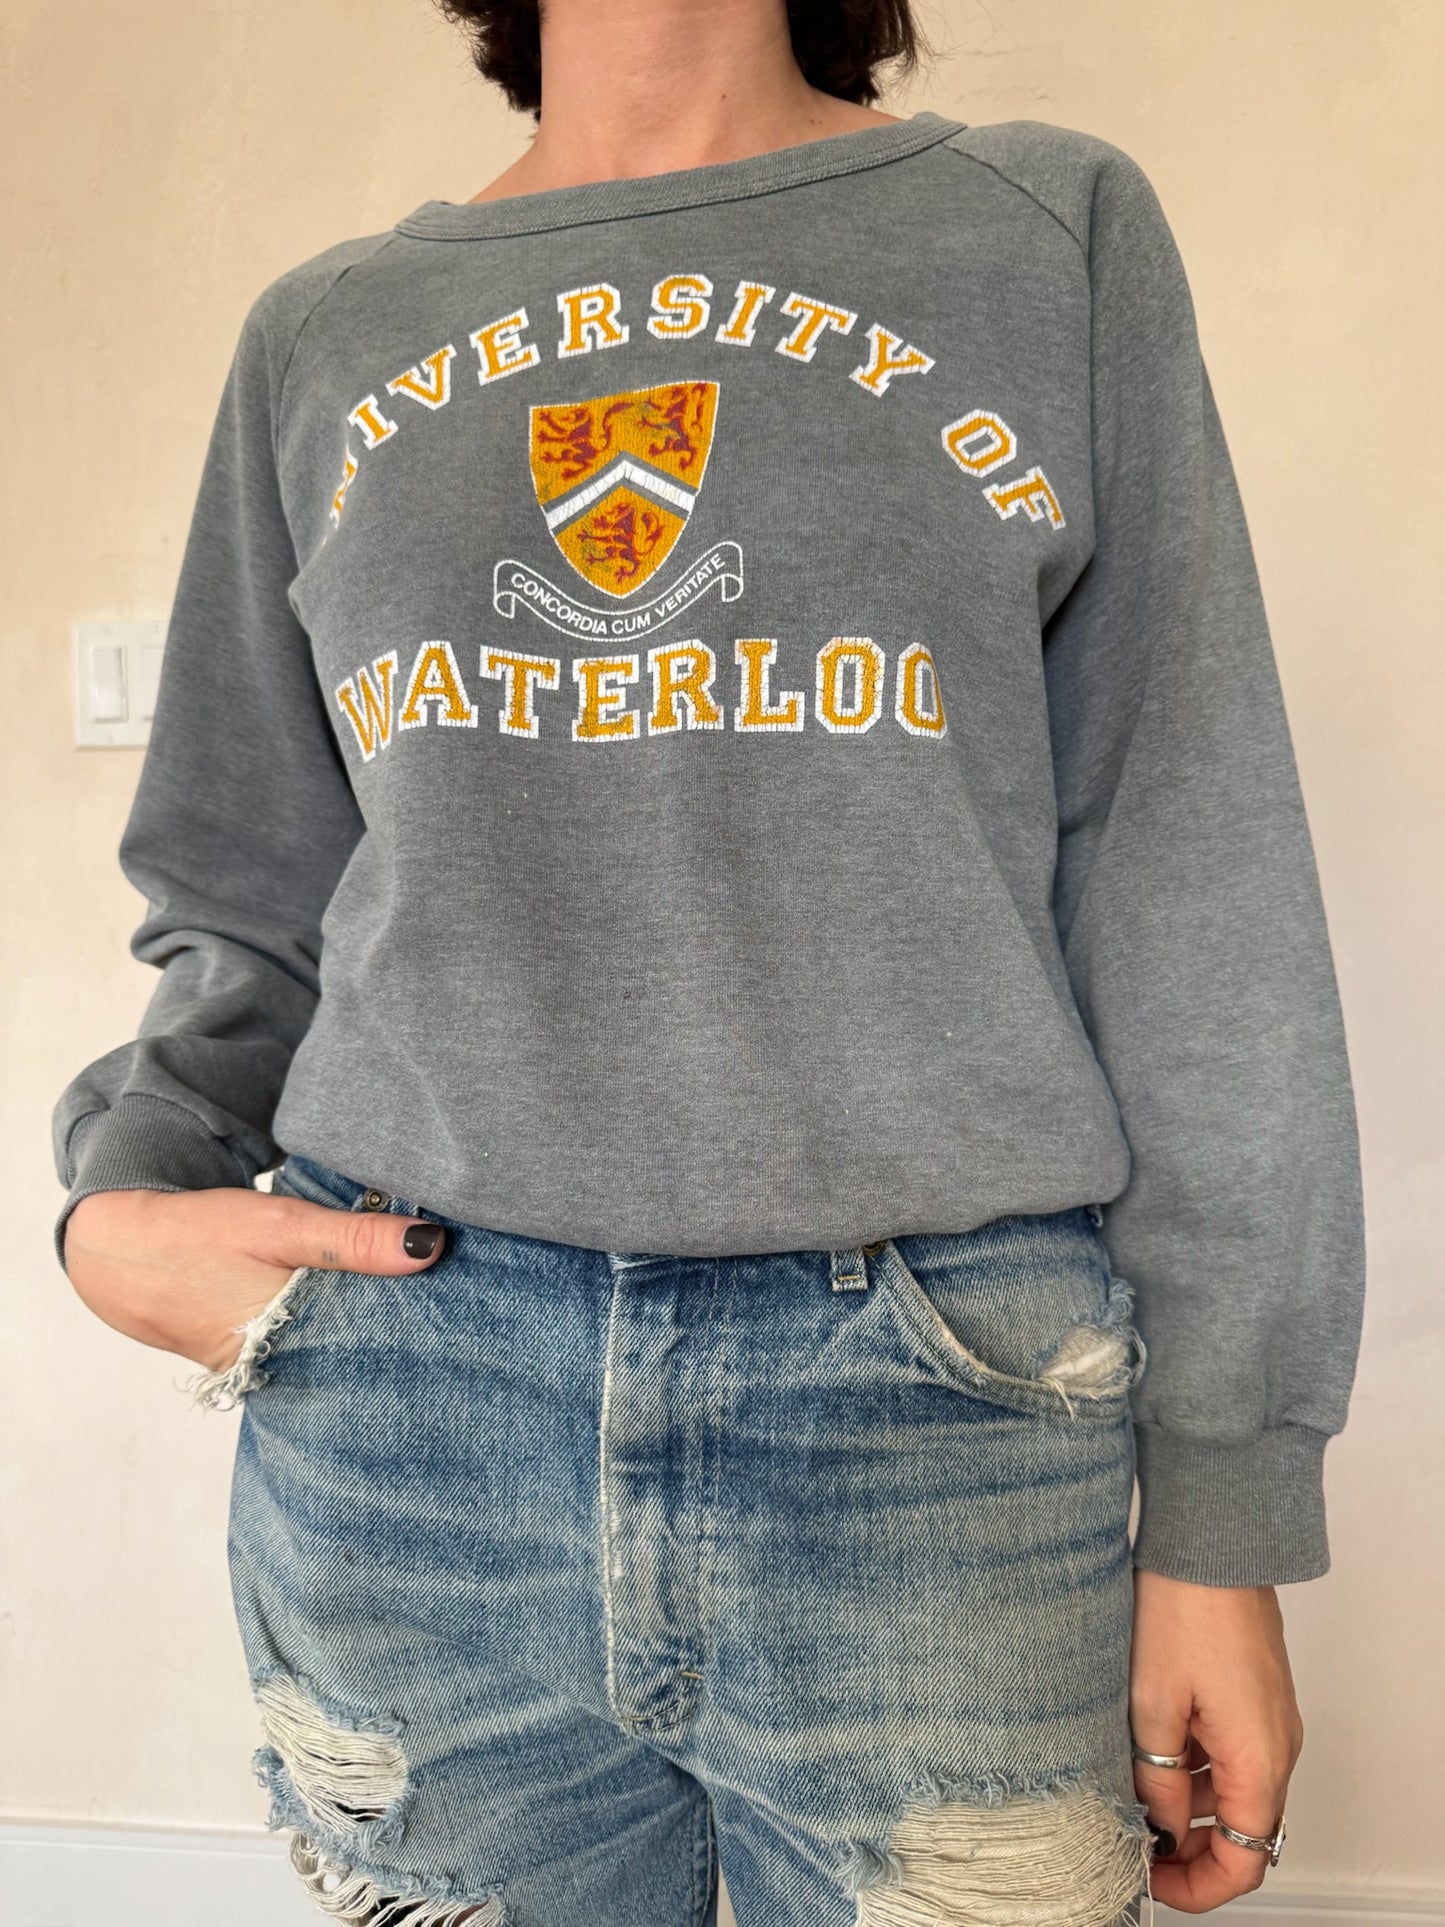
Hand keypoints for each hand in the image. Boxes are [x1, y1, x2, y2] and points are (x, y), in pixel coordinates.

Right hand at [63, 1185, 446, 1373]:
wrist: (117, 1250)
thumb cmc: (195, 1234)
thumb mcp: (279, 1226)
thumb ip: (353, 1240)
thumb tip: (430, 1247)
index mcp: (290, 1341)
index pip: (375, 1350)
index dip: (421, 1331)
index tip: (467, 1316)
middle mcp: (281, 1366)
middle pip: (360, 1356)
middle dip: (401, 1336)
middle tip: (462, 1318)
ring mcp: (267, 1366)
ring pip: (335, 1351)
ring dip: (369, 1330)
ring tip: (430, 1315)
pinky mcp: (255, 1356)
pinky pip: (310, 1347)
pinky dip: (335, 1328)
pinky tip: (369, 1311)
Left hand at [1129, 1567, 1301, 1912]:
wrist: (1210, 1543)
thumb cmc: (1183, 1610)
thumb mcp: (1152, 1704)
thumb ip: (1156, 1777)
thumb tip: (1158, 1825)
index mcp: (1258, 1760)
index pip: (1246, 1859)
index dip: (1200, 1887)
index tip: (1153, 1882)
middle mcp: (1277, 1747)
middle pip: (1243, 1829)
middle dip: (1189, 1849)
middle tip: (1134, 1844)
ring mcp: (1270, 1720)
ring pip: (1233, 1790)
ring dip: (1189, 1806)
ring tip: (1130, 1796)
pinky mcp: (1256, 1696)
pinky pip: (1232, 1753)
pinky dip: (1196, 1768)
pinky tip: (1149, 1753)